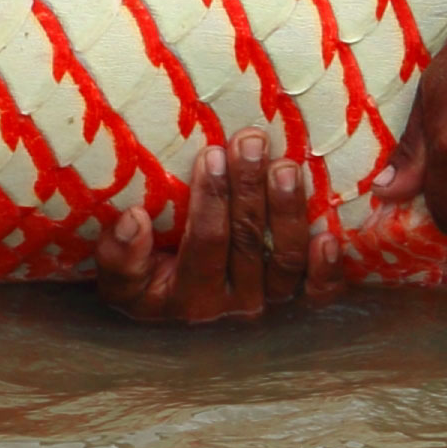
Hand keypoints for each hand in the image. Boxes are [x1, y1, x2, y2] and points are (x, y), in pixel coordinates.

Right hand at [98, 131, 340, 324]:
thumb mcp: (117, 275)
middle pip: (249, 242)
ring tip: (285, 165)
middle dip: (250, 187)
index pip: (206, 244)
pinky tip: (329, 235)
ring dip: (288, 209)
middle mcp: (233, 306)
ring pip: (286, 258)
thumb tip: (134, 220)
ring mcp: (269, 303)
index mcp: (188, 299)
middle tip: (250, 141)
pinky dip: (327, 268)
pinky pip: (319, 291)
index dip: (211, 200)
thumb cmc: (143, 277)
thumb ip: (118, 255)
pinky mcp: (298, 299)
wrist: (171, 302)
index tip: (210, 154)